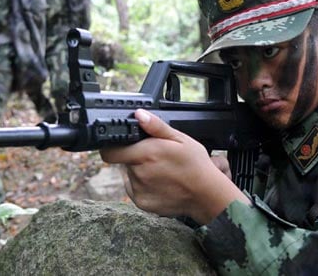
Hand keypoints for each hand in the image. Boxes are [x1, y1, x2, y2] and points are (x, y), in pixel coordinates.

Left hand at [100, 109, 249, 223]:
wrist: (206, 195)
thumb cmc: (195, 165)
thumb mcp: (180, 139)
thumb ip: (156, 126)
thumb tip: (139, 114)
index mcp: (146, 154)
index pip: (111, 152)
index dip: (114, 147)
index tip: (124, 145)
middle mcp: (139, 173)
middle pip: (124, 161)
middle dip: (135, 157)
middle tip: (155, 157)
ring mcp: (139, 190)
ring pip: (130, 175)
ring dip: (140, 171)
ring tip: (162, 171)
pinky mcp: (142, 203)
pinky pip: (135, 189)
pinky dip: (144, 186)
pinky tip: (161, 183)